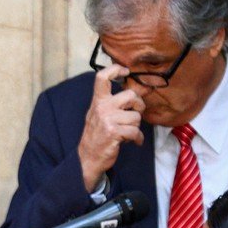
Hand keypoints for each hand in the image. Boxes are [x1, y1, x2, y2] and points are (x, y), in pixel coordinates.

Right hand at [77, 65, 145, 190]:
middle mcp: (102, 107)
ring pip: (136, 117)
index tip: (126, 71)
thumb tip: (135, 93)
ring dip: (136, 127)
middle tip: (136, 112)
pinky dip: (137, 139)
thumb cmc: (96, 136)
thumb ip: (112, 103)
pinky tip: (133, 141)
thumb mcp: (98, 115)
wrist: (88, 158)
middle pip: (131, 95)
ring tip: (128, 132)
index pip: (102, 77)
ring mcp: (108, 120)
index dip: (115, 69)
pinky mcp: (114, 132)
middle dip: (139, 105)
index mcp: (98, 101)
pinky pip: (135, 131)